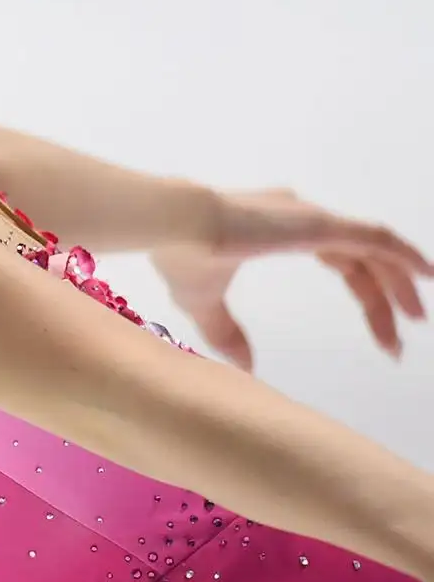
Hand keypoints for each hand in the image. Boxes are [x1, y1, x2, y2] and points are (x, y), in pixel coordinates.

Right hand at [149, 188, 429, 369]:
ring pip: (373, 248)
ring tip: (418, 318)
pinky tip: (426, 275)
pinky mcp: (318, 223)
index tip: (383, 337)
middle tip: (403, 335)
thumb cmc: (181, 254)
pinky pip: (375, 238)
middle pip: (362, 258)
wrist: (173, 224)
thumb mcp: (203, 302)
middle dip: (387, 297)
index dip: (366, 297)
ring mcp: (311, 217)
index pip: (341, 262)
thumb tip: (245, 365)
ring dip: (400, 282)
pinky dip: (403, 254)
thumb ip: (226, 331)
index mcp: (276, 229)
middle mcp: (300, 216)